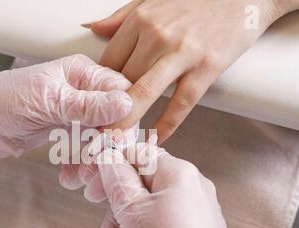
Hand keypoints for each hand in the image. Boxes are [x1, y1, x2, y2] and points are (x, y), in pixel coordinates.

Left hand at [0, 54, 131, 176]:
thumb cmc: (1, 102)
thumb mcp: (47, 101)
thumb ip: (87, 105)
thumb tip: (125, 103)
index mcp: (83, 72)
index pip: (122, 92)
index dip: (125, 119)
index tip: (116, 143)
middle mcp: (85, 91)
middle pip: (118, 119)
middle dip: (111, 147)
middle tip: (99, 168)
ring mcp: (79, 113)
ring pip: (105, 138)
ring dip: (97, 161)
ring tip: (82, 178)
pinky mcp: (70, 131)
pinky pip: (89, 150)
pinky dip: (83, 165)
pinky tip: (72, 176)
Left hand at [85, 0, 286, 142]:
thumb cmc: (197, 0)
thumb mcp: (152, 0)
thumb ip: (121, 17)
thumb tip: (91, 29)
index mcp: (141, 20)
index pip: (109, 61)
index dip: (98, 87)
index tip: (93, 106)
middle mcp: (157, 35)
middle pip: (123, 81)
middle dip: (108, 108)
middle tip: (96, 131)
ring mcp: (182, 53)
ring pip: (145, 93)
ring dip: (127, 121)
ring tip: (113, 143)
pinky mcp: (206, 68)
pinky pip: (181, 103)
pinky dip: (167, 125)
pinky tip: (156, 138)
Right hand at [93, 143, 245, 227]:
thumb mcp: (132, 211)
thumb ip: (116, 178)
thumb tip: (107, 156)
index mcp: (179, 175)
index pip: (137, 155)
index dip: (109, 168)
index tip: (91, 185)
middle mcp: (191, 193)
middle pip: (138, 195)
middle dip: (115, 221)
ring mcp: (194, 220)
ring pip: (145, 223)